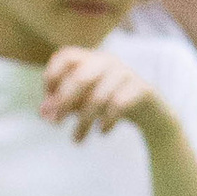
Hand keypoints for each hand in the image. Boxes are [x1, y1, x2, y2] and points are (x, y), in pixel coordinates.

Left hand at [40, 43, 167, 142]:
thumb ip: (64, 104)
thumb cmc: (111, 105)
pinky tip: (101, 132)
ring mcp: (127, 73)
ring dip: (83, 121)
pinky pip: (118, 105)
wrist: (152, 113)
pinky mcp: (142, 88)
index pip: (66, 56)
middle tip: (54, 123)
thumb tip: (43, 112)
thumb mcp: (83, 102)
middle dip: (64, 102)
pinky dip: (106, 121)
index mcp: (91, 58)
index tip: (47, 99)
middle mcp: (108, 61)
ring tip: (76, 139)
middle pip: (80, 77)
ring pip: (98, 97)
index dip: (52, 76)